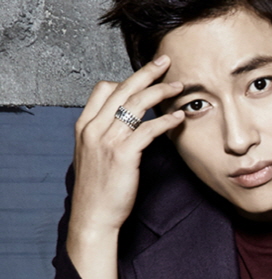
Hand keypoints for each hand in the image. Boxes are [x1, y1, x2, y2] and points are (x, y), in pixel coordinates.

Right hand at [66, 55, 185, 278]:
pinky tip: (179, 117)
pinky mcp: (123, 155)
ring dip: (161, 92)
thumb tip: (124, 124)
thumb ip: (104, 137)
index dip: (125, 80)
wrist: (93, 217)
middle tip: (166, 61)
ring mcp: (107, 140)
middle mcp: (94, 129)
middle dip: (146, 72)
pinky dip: (166, 120)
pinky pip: (148, 129)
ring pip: (136, 104)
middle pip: (122, 89)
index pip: (103, 89)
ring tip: (179, 86)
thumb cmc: (97, 191)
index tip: (144, 77)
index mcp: (84, 126)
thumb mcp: (93, 157)